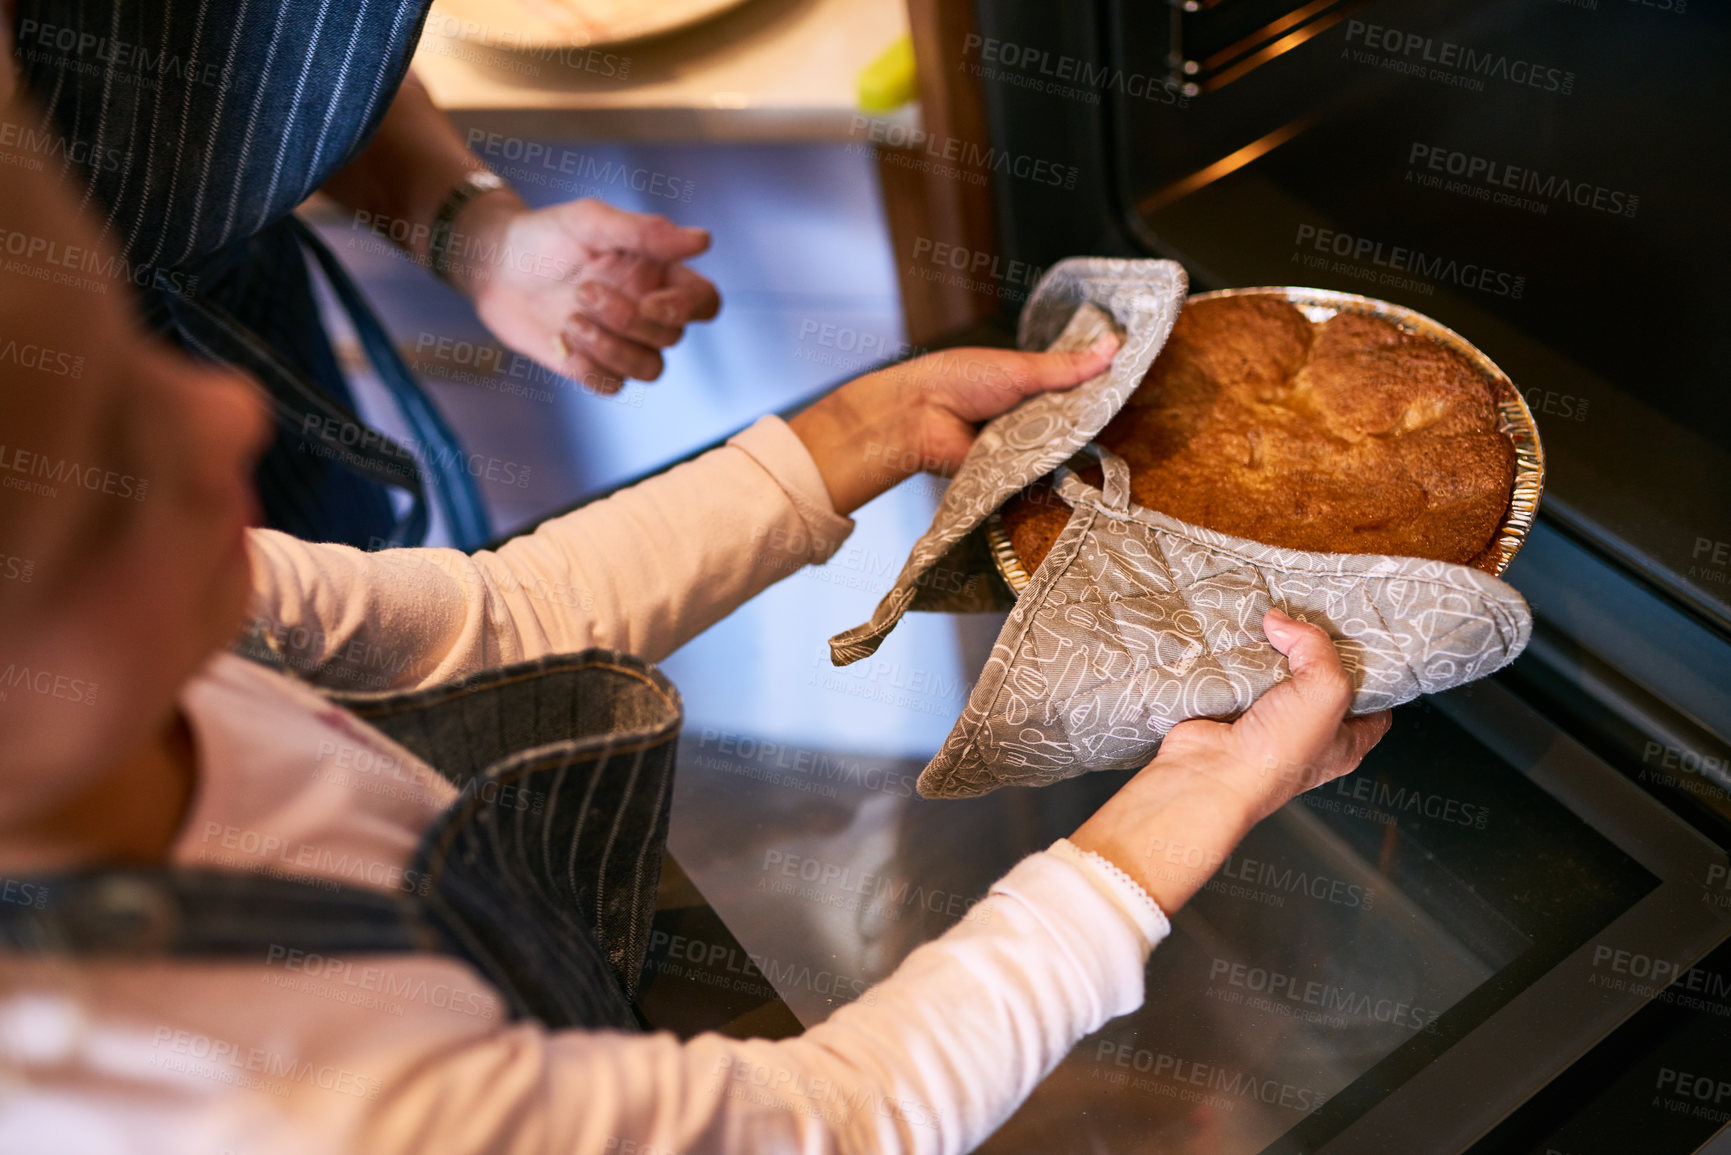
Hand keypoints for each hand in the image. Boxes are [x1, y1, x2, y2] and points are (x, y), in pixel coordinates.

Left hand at [457, 195, 719, 393]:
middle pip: (672, 337)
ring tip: (570, 321)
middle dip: (627, 320)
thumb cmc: (544, 236)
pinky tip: (562, 343)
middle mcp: (646, 311)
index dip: (686, 309)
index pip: (705, 302)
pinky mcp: (592, 366)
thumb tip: (703, 241)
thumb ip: (645, 232)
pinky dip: (591, 370)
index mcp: (656, 274)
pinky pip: (613, 386)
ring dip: (612, 349)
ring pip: (650, 369)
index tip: (649, 300)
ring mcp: (621, 342)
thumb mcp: (591, 222)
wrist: (492, 266)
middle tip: (582, 291)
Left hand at [788, 335, 1121, 516]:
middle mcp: (1027, 415)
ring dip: (1075, 444)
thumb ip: (1067, 367)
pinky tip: (1080, 466)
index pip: (1075, 387)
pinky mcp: (1012, 474)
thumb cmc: (961, 379)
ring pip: (1060, 447)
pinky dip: (1054, 469)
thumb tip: (1114, 345)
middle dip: (1092, 418)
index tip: (1134, 382)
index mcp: (1029, 384)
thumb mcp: (1020, 368)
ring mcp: (1021, 446)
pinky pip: (1041, 473)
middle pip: (1072, 420)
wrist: (919, 416)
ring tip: (1108, 437)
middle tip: (1132, 412)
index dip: (1100, 387)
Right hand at [1070, 608, 1391, 914]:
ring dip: (1271, 650)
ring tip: (1272, 618)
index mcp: (1344, 741)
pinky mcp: (1231, 712)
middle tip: (1312, 618)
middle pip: (1320, 680)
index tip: (1363, 640)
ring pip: (1277, 674)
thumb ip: (1316, 647)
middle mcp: (1308, 735)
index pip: (1372, 704)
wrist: (1209, 774)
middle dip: (1315, 651)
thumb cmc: (1276, 754)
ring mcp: (1267, 724)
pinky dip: (1237, 657)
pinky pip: (1239, 675)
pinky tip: (1239, 635)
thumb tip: (1282, 622)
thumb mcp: (1325, 690)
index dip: (1371, 673)